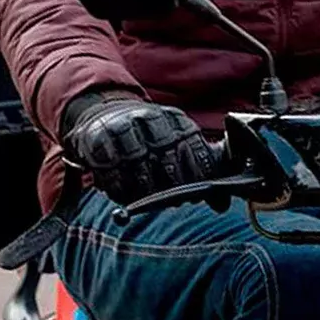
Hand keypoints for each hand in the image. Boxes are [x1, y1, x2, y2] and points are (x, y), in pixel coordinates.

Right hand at [61, 94, 220, 205]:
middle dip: (175, 187)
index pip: (193, 147)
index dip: (199, 174)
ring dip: (148, 192)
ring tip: (151, 198)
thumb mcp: (176, 139)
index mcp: (173, 118)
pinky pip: (113, 176)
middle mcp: (148, 119)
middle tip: (175, 200)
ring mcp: (122, 129)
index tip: (201, 193)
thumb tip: (222, 204)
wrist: (105, 115)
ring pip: (140, 171)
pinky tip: (126, 192)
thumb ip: (200, 165)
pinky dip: (121, 191)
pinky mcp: (98, 142)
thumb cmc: (149, 136)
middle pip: (168, 161)